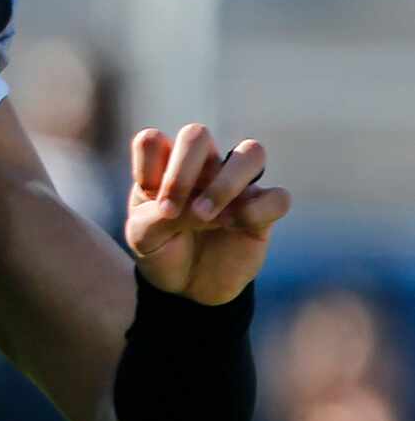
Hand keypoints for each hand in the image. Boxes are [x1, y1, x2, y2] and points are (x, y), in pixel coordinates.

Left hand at [125, 123, 290, 303]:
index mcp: (164, 167)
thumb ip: (157, 218)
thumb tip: (197, 209)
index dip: (147, 163)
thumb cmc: (161, 250)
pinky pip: (278, 197)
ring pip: (251, 151)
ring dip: (225, 182)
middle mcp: (201, 167)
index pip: (152, 140)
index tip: (147, 194)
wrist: (186, 286)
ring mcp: (236, 186)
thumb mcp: (143, 238)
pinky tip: (237, 226)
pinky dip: (258, 210)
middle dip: (182, 170)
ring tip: (204, 217)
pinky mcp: (263, 212)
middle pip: (197, 134)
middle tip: (172, 210)